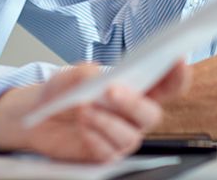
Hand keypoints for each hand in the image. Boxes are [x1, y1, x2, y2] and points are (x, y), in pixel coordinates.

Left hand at [0, 61, 189, 162]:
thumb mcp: (71, 74)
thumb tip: (100, 77)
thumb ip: (88, 73)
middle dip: (133, 102)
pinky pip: (110, 153)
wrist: (38, 116)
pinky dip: (96, 137)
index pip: (166, 85)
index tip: (177, 60)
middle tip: (111, 91)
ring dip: (107, 121)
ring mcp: (121, 136)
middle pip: (152, 114)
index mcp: (135, 89)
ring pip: (131, 137)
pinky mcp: (106, 156)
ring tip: (84, 109)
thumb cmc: (63, 91)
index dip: (176, 74)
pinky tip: (83, 126)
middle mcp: (134, 115)